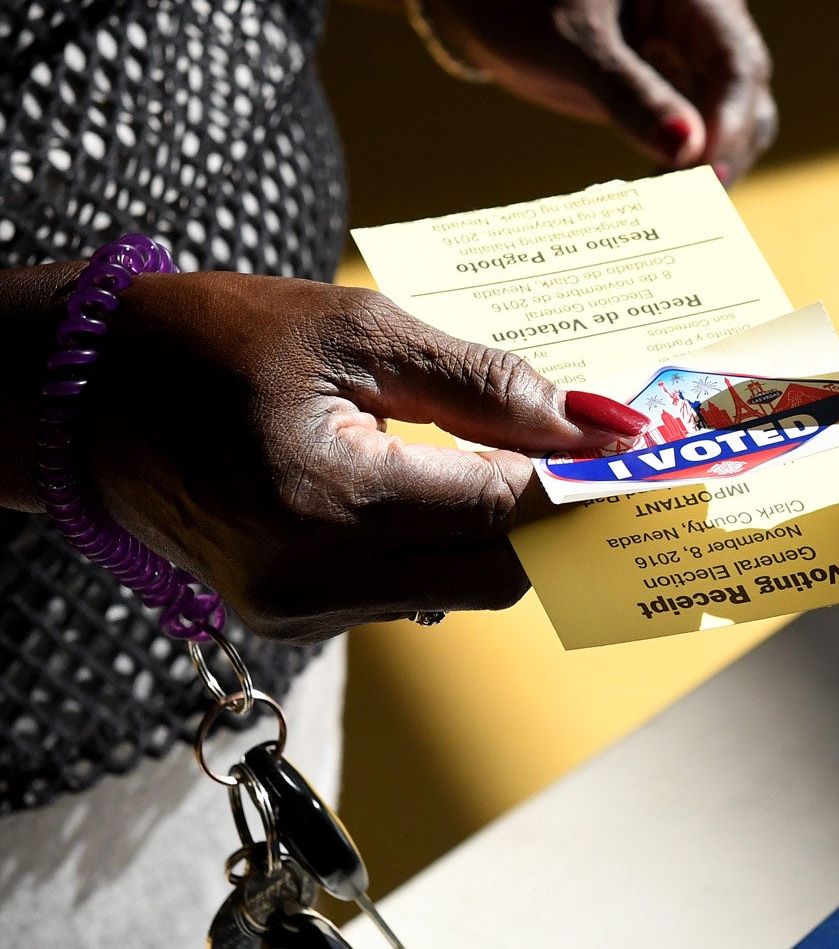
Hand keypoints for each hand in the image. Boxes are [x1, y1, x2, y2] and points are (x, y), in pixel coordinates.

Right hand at [78, 272, 643, 641]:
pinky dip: (454, 541)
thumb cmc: (215, 338)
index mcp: (326, 499)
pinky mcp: (292, 616)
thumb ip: (487, 384)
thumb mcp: (359, 331)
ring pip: (465, 586)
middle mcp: (312, 579)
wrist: (81, 393)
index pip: (507, 511)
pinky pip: (413, 588)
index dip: (585, 484)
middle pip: (501, 571)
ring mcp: (299, 611)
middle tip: (611, 459)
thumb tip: (600, 424)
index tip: (647, 454)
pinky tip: (461, 484)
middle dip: (562, 517)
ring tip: (540, 462)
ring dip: (512, 531)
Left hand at [417, 0, 775, 181]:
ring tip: (672, 210)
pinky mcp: (668, 81)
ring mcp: (688, 46)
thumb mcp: (569, 42)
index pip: (735, 55)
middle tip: (689, 206)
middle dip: (723, 149)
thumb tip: (688, 153)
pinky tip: (659, 198)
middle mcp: (701, 7)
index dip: (730, 118)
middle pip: (742, 92)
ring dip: (708, 166)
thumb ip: (628, 94)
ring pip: (728, 118)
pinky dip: (682, 166)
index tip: (705, 171)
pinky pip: (693, 131)